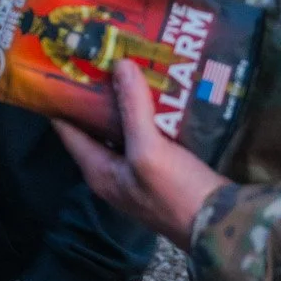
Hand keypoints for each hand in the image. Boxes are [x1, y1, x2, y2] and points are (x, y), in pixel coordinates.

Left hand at [54, 60, 229, 247]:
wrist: (219, 224)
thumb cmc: (175, 193)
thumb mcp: (149, 149)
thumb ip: (133, 109)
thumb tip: (120, 64)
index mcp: (99, 169)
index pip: (68, 129)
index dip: (62, 99)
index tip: (61, 66)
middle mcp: (114, 170)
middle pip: (97, 125)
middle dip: (100, 93)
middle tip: (101, 56)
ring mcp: (139, 170)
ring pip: (126, 128)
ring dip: (128, 101)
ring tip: (130, 64)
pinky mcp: (164, 167)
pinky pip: (150, 133)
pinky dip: (151, 112)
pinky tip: (160, 90)